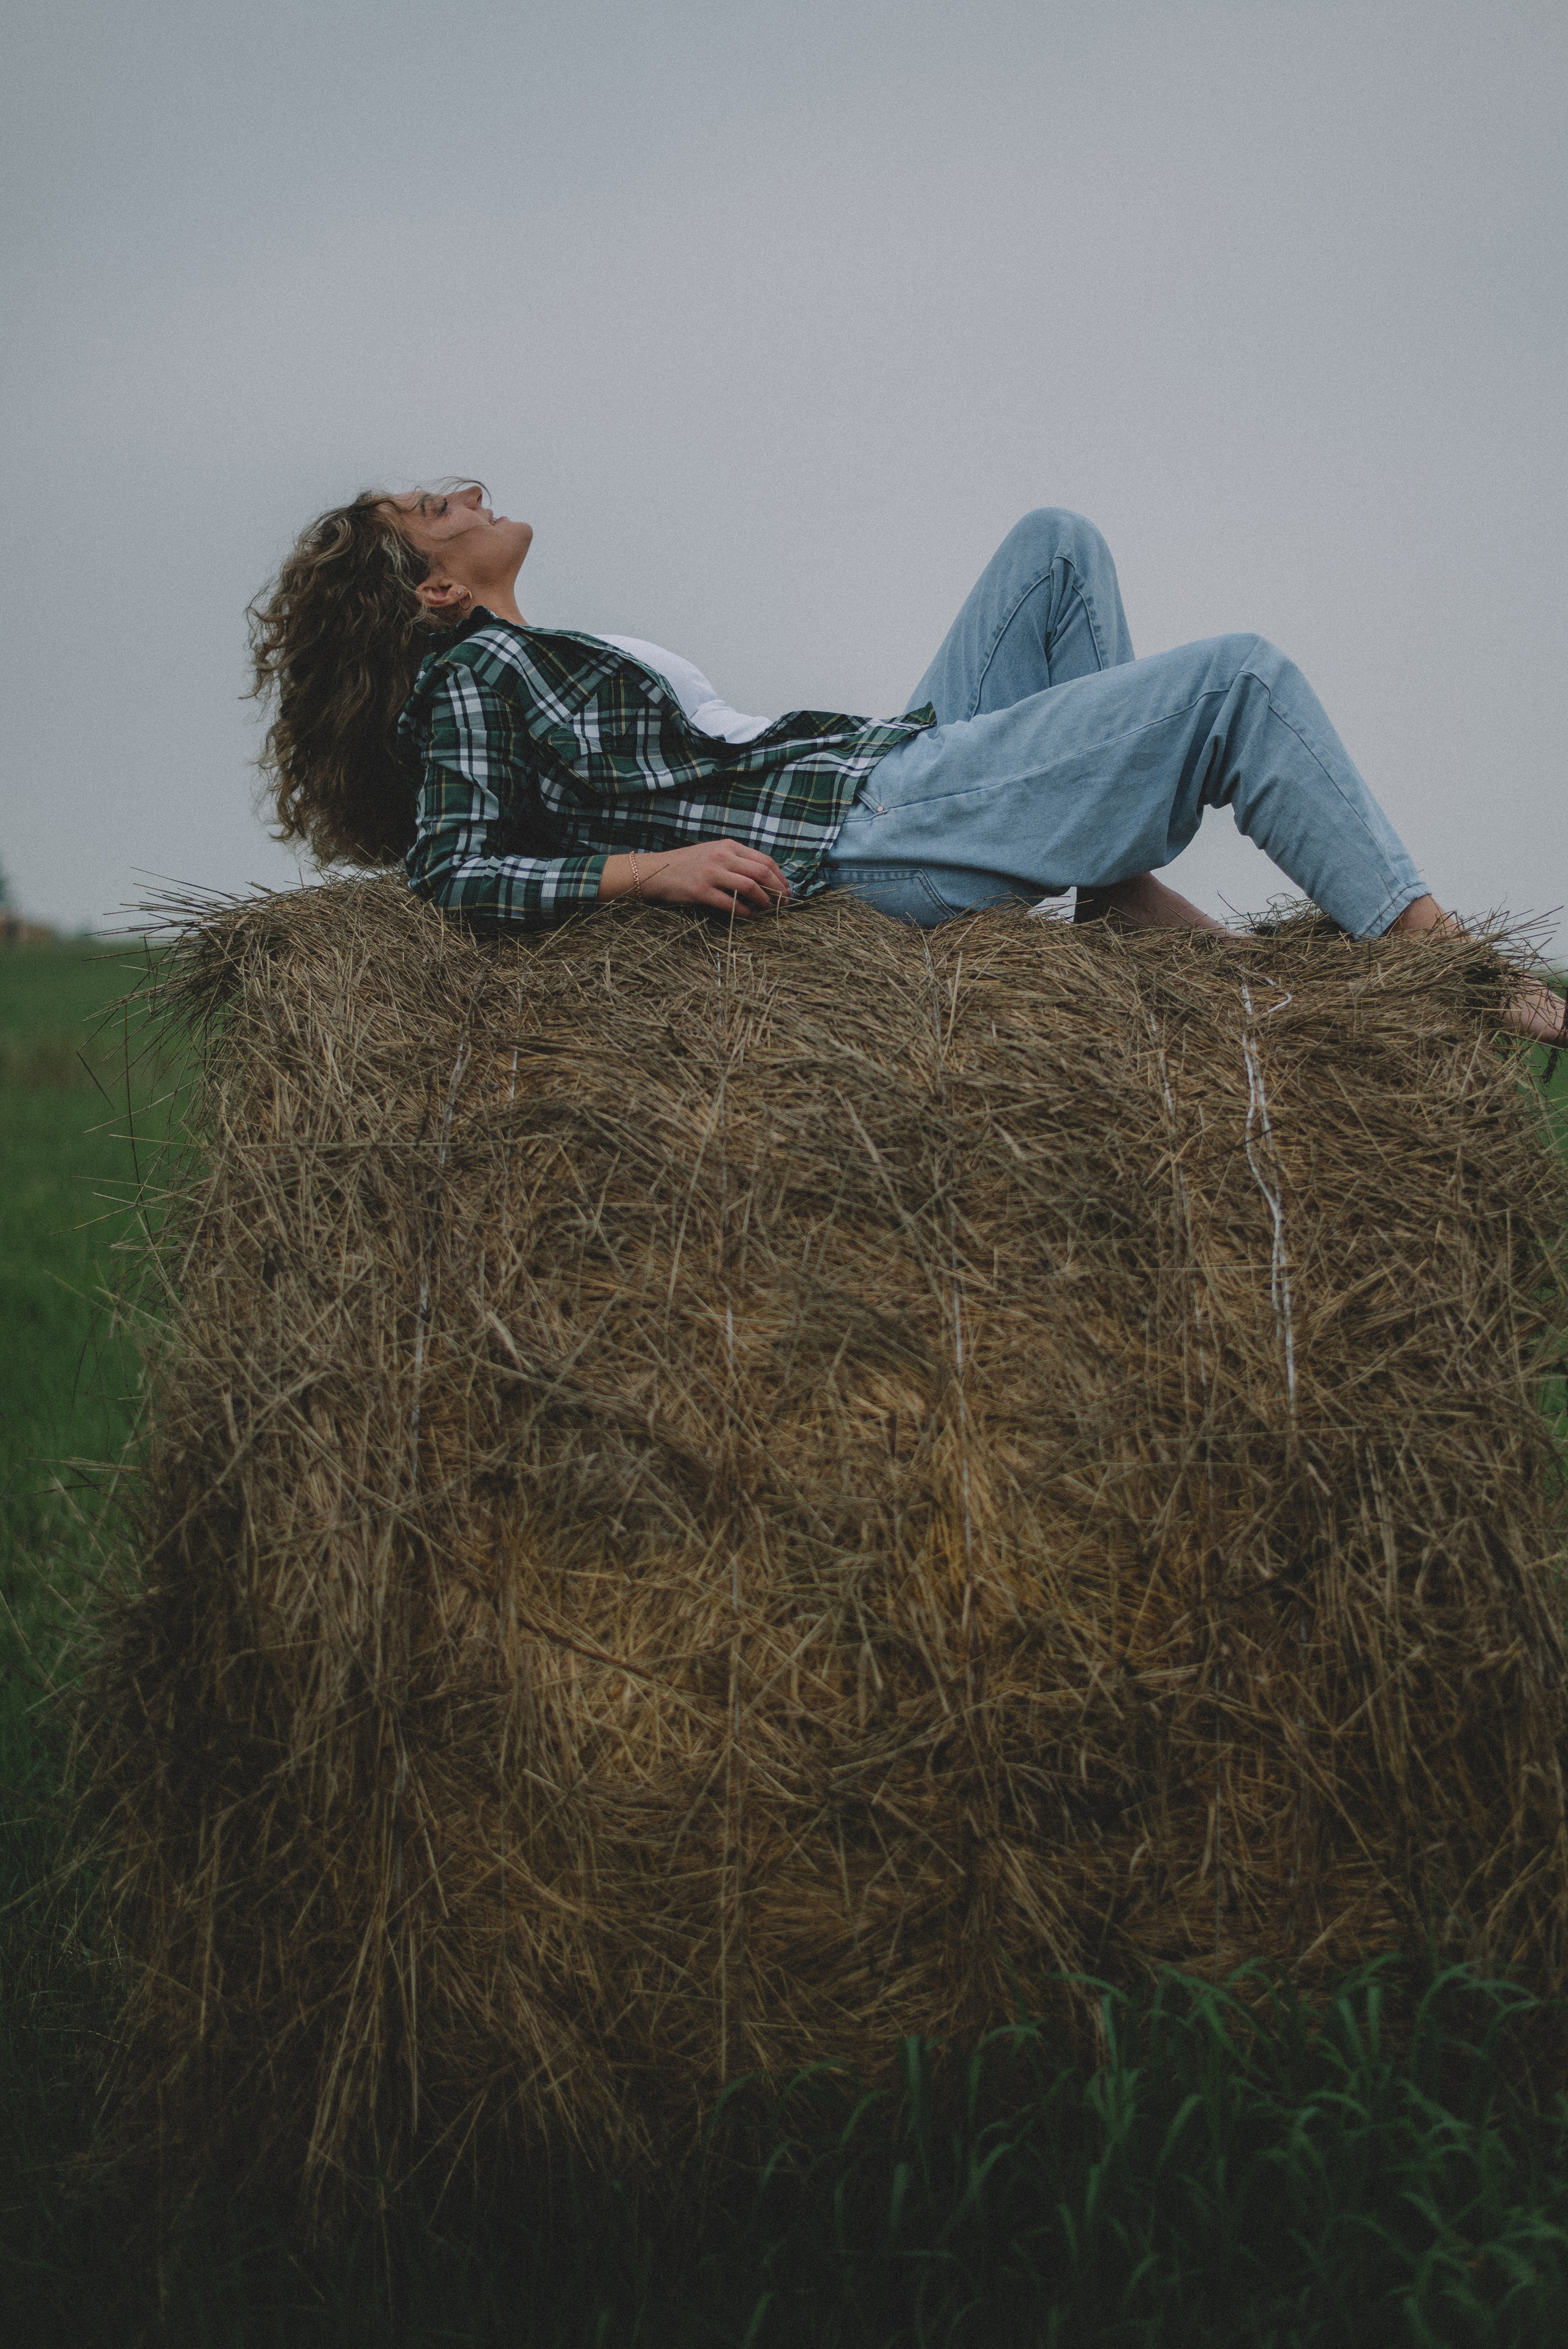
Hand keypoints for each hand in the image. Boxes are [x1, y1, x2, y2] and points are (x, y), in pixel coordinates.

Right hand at [600, 840, 790, 918]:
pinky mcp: (701, 891)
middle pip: (762, 873)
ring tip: (770, 911)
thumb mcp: (714, 853)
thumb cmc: (688, 865)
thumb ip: (737, 860)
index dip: (781, 877)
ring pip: (750, 887)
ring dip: (765, 902)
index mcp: (728, 846)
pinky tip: (750, 916)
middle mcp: (722, 856)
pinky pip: (731, 903)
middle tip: (785, 904)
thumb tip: (765, 877)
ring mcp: (712, 873)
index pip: (765, 860)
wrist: (656, 871)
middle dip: (779, 891)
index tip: (787, 891)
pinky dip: (745, 912)